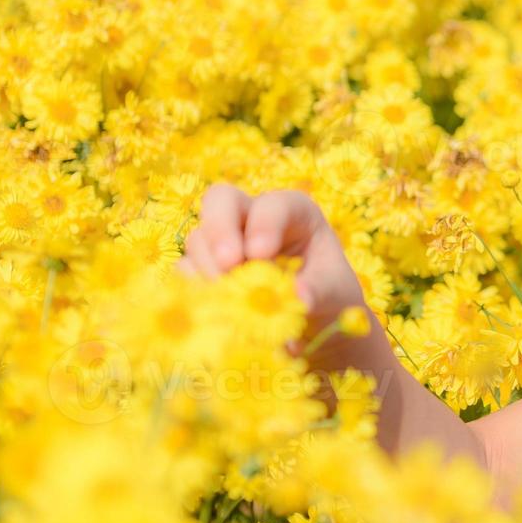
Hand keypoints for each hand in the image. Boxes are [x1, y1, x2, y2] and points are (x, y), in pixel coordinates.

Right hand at [177, 184, 379, 374]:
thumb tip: (298, 297)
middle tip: (229, 265)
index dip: (264, 223)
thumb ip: (320, 291)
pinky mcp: (206, 270)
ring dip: (208, 267)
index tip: (261, 253)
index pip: (272, 204)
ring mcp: (225, 242)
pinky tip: (213, 308)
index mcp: (293, 212)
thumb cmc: (328, 295)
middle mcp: (253, 218)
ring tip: (228, 297)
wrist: (312, 322)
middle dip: (220, 229)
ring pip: (199, 238)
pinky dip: (195, 289)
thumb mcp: (336, 292)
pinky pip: (186, 271)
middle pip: (220, 200)